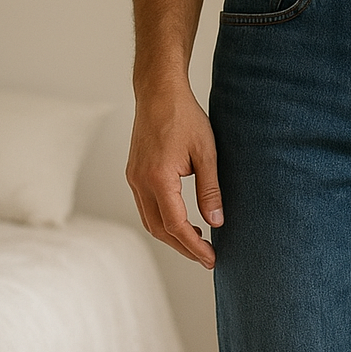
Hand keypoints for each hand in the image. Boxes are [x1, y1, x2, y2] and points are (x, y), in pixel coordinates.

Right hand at [126, 84, 222, 269]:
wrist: (158, 92)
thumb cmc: (184, 117)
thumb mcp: (206, 153)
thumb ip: (210, 190)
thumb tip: (216, 222)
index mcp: (158, 178)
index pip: (176, 225)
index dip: (194, 246)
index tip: (211, 259)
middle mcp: (140, 182)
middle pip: (160, 230)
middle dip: (184, 248)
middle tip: (207, 258)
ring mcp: (134, 178)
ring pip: (150, 221)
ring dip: (172, 237)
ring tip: (198, 243)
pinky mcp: (134, 174)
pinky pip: (146, 208)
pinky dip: (163, 221)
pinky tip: (182, 222)